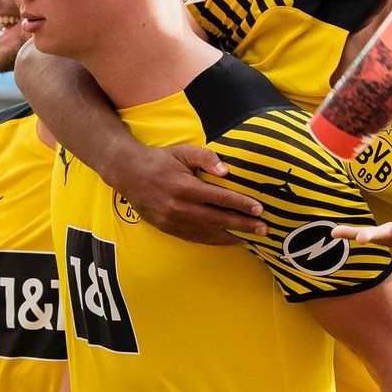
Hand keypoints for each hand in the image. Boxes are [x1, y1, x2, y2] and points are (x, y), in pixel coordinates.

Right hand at [110, 143, 265, 244]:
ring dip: (231, 235)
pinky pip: (195, 237)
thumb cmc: (160, 160)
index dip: (241, 204)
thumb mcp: (183, 151)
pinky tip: (227, 239)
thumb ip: (206, 158)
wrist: (128, 173)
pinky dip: (213, 240)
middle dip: (243, 225)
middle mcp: (179, 207)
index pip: (220, 198)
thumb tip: (226, 171)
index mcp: (185, 187)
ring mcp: (173, 221)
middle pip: (218, 219)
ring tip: (251, 237)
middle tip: (264, 229)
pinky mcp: (168, 228)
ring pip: (208, 232)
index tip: (259, 209)